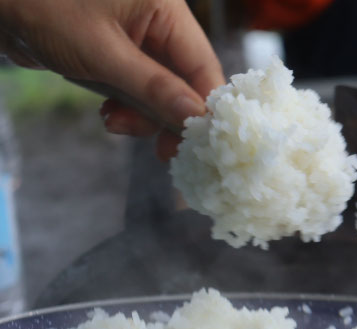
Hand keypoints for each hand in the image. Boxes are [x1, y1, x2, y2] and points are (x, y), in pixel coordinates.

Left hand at [0, 0, 224, 158]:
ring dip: (141, 117)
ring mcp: (138, 40)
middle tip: (161, 152)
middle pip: (184, 84)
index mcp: (165, 7)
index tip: (201, 146)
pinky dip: (127, 109)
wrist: (2, 3)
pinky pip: (137, 92)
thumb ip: (153, 88)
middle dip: (167, 117)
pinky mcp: (119, 56)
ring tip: (113, 121)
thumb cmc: (47, 11)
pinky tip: (109, 114)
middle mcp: (158, 22)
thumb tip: (195, 116)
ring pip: (160, 94)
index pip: (202, 65)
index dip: (204, 108)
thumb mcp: (104, 55)